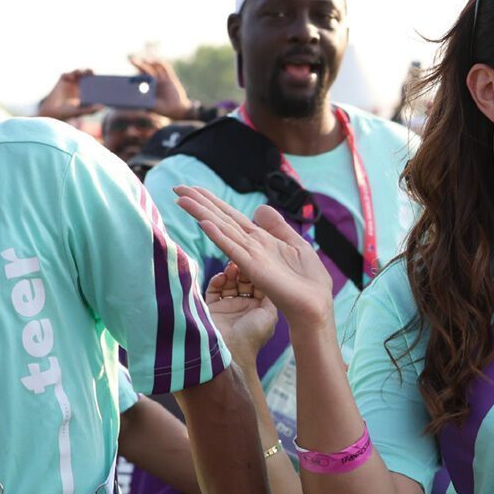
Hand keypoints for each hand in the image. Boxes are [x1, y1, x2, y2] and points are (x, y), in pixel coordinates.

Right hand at [36, 69, 102, 120]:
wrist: (53, 111)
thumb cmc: (67, 113)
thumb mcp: (81, 111)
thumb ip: (91, 110)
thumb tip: (103, 107)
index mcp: (84, 91)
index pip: (92, 81)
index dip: (96, 78)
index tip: (100, 77)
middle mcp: (78, 85)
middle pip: (85, 74)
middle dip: (89, 72)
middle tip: (91, 72)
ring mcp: (69, 82)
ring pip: (77, 72)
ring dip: (80, 71)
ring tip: (81, 73)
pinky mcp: (62, 81)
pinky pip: (66, 74)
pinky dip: (69, 75)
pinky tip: (71, 78)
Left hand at [130, 55, 194, 119]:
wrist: (176, 110)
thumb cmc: (162, 109)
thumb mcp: (151, 107)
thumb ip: (144, 102)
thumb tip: (134, 98)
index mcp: (147, 88)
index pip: (138, 78)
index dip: (133, 74)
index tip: (127, 73)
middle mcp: (153, 82)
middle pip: (145, 70)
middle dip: (138, 64)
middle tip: (131, 60)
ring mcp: (161, 79)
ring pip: (154, 67)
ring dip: (149, 62)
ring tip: (144, 60)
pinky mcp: (170, 78)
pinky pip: (165, 67)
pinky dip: (160, 63)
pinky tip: (154, 61)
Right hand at [174, 185, 336, 328]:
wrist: (315, 305)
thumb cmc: (308, 280)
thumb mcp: (295, 243)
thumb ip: (276, 226)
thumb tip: (258, 208)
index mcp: (259, 241)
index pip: (230, 217)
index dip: (212, 202)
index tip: (192, 189)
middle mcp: (250, 247)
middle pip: (220, 221)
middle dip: (199, 204)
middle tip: (177, 188)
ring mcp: (250, 257)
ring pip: (222, 231)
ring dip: (202, 214)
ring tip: (182, 199)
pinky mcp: (254, 269)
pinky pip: (234, 250)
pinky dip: (219, 236)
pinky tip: (205, 223)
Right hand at [206, 262, 279, 365]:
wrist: (230, 351)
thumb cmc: (253, 334)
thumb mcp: (269, 314)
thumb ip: (270, 296)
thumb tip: (271, 279)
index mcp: (259, 309)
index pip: (259, 284)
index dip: (258, 273)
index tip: (256, 262)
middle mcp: (244, 307)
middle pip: (243, 281)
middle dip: (243, 271)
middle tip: (241, 262)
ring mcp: (228, 307)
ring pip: (229, 283)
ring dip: (230, 274)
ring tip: (231, 268)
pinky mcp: (213, 308)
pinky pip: (214, 290)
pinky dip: (217, 281)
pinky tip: (221, 277)